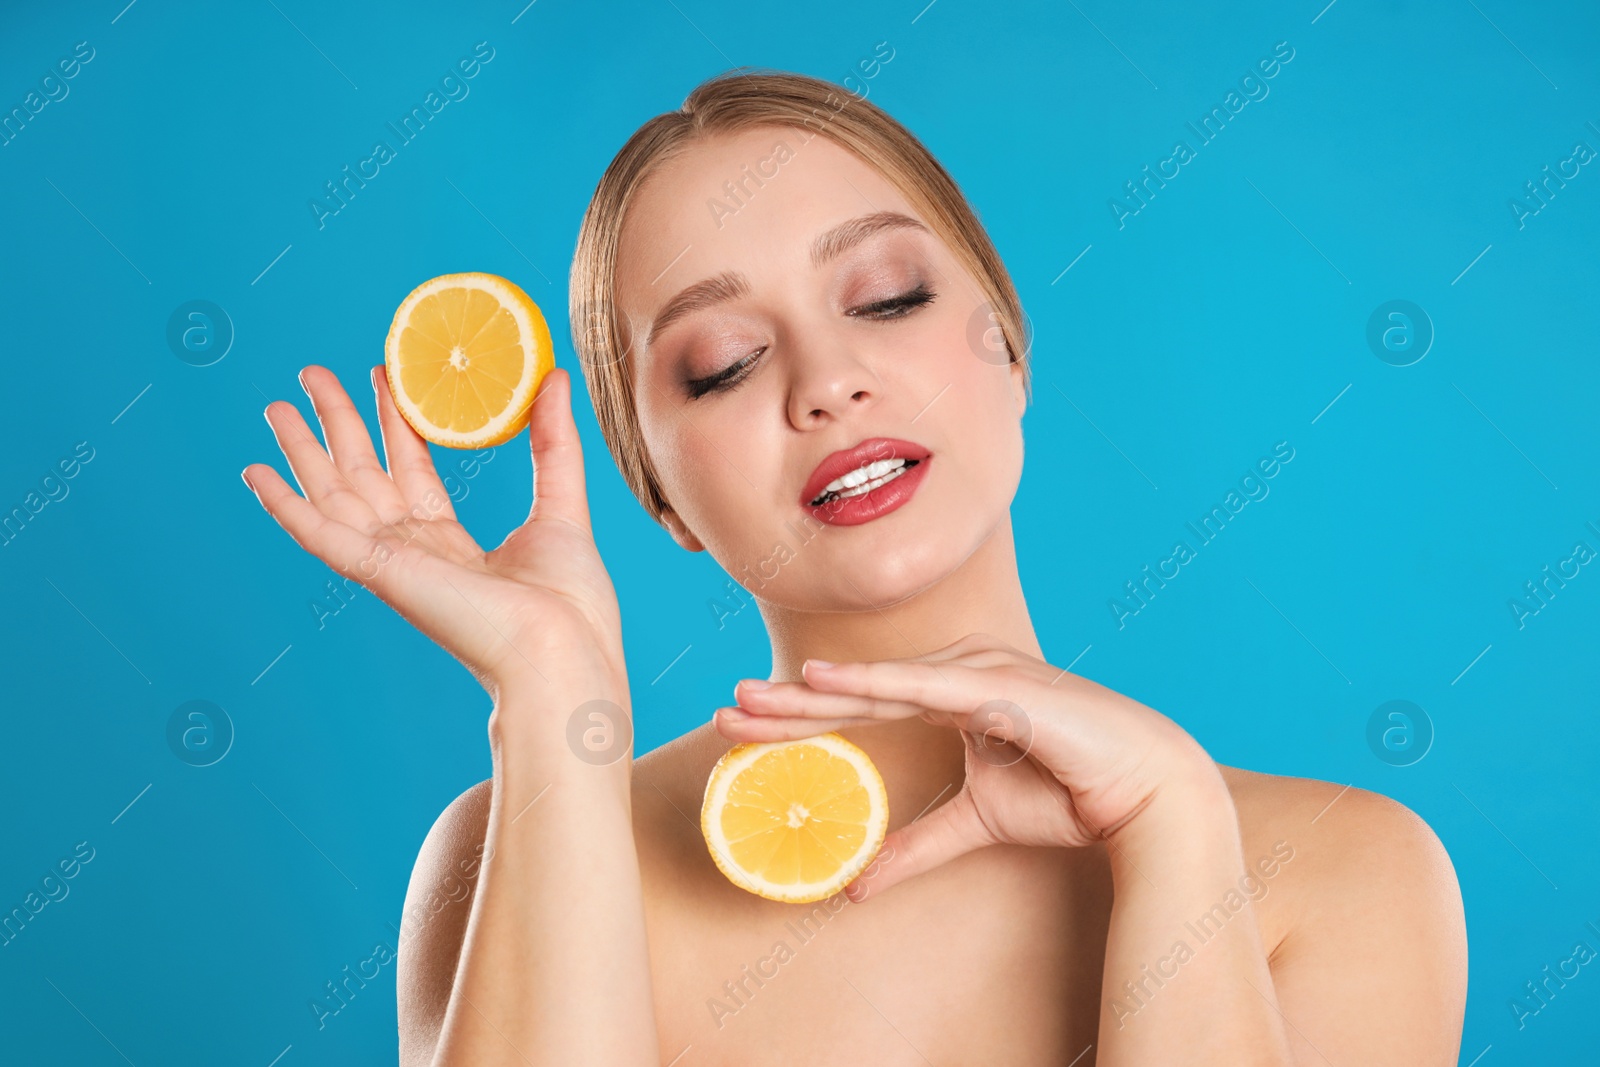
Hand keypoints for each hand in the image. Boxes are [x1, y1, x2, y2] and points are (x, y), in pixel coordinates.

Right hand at [242, 364, 625, 705]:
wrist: (562, 650)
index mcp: (454, 548)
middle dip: (337, 425)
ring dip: (302, 452)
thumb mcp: (563, 505)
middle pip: (364, 476)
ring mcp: (392, 564)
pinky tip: (257, 474)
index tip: (384, 376)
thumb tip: (555, 377)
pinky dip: (284, 505)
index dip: (396, 424)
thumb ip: (554, 442)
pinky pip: (319, 535)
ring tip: (275, 405)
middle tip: (312, 374)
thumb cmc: (570, 602)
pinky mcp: (379, 573)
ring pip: (333, 497)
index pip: (414, 472)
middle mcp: (415, 555)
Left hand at [712, 632, 1225, 899]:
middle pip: (856, 692)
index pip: (862, 707)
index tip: (745, 725)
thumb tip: (857, 887)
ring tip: (752, 701)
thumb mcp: (974, 825)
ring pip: (877, 686)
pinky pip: (922, 686)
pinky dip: (872, 681)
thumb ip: (916, 846)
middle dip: (789, 703)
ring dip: (812, 694)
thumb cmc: (1068, 794)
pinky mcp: (998, 686)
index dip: (803, 716)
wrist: (1142, 795)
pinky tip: (823, 677)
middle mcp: (958, 672)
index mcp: (951, 693)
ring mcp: (978, 671)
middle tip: (725, 709)